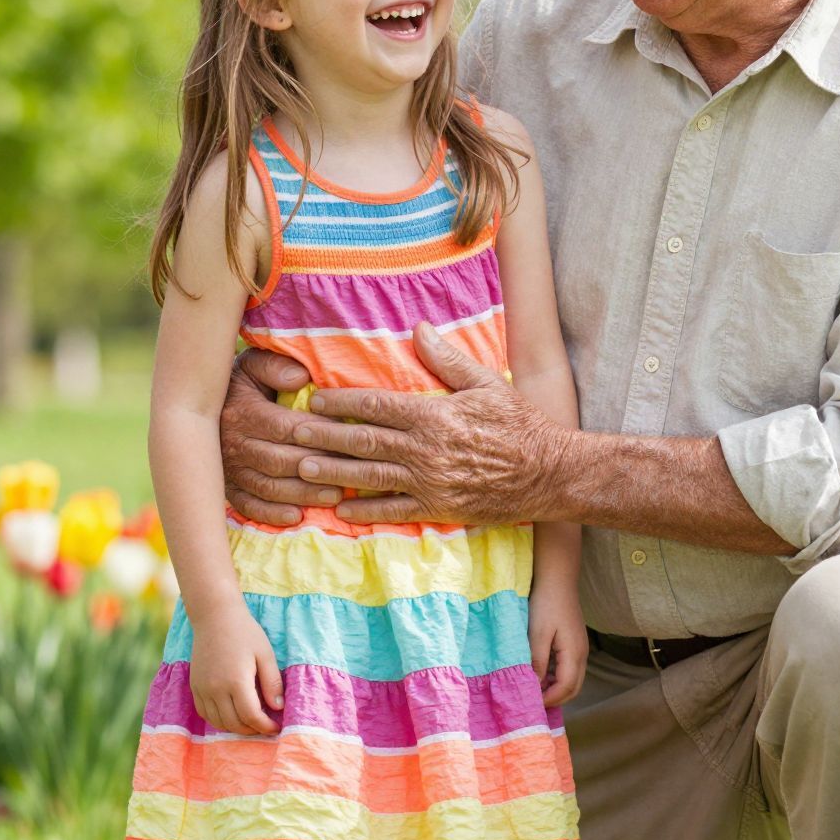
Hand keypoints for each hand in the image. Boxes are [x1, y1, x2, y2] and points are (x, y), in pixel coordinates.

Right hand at [190, 601, 284, 735]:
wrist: (215, 616)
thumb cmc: (245, 633)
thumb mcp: (266, 655)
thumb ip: (272, 683)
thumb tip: (278, 708)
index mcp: (236, 681)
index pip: (251, 716)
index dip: (266, 727)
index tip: (277, 727)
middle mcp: (216, 689)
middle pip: (234, 724)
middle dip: (252, 730)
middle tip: (266, 727)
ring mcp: (202, 689)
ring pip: (218, 722)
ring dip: (235, 728)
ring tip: (251, 723)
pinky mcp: (195, 686)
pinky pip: (205, 713)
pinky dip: (219, 720)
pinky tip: (232, 715)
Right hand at [221, 347, 342, 525]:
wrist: (196, 407)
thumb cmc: (240, 384)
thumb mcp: (253, 365)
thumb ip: (275, 366)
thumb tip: (300, 380)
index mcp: (243, 412)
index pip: (285, 427)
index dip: (318, 434)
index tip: (347, 436)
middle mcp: (233, 443)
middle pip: (280, 461)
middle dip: (318, 468)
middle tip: (351, 472)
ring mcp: (229, 469)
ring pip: (269, 487)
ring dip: (303, 494)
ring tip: (335, 496)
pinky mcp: (227, 488)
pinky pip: (248, 505)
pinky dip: (272, 514)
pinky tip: (297, 516)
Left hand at [292, 322, 573, 525]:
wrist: (549, 473)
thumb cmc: (520, 424)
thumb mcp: (486, 384)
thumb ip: (448, 359)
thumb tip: (418, 328)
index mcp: (434, 415)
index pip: (377, 405)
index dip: (342, 402)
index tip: (315, 398)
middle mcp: (425, 450)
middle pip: (364, 441)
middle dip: (324, 436)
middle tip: (291, 431)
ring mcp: (430, 482)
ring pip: (370, 476)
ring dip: (333, 471)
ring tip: (302, 467)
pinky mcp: (438, 508)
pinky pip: (394, 511)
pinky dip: (365, 510)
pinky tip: (340, 509)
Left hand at [528, 583, 588, 708]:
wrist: (557, 579)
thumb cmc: (546, 604)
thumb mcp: (537, 634)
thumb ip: (537, 662)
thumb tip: (534, 686)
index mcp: (574, 653)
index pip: (565, 688)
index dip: (549, 699)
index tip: (529, 703)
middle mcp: (582, 654)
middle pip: (573, 688)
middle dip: (555, 699)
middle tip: (532, 702)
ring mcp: (580, 648)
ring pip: (572, 680)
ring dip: (556, 690)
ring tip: (534, 690)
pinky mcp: (575, 643)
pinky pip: (569, 669)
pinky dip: (557, 678)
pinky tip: (541, 675)